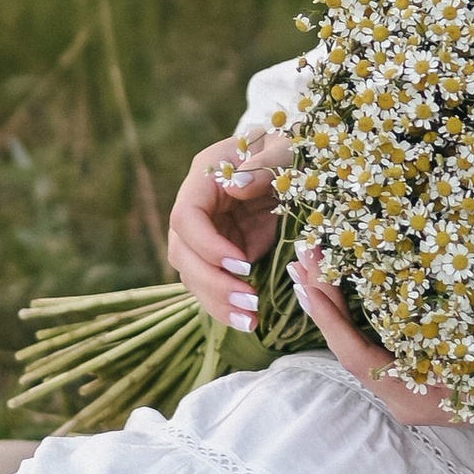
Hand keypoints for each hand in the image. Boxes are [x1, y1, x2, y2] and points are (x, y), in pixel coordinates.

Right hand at [167, 128, 293, 332]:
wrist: (290, 164)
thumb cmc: (286, 151)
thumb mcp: (283, 151)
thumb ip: (264, 163)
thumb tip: (235, 186)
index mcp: (204, 178)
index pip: (186, 217)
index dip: (207, 244)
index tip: (242, 262)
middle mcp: (195, 209)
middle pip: (183, 254)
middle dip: (213, 282)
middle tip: (250, 300)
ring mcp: (204, 235)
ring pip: (192, 276)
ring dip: (218, 302)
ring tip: (251, 321)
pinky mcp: (219, 257)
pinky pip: (211, 287)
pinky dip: (226, 307)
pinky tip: (248, 323)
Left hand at [290, 242, 457, 426]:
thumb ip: (449, 336)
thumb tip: (408, 292)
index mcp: (413, 397)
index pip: (357, 356)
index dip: (331, 319)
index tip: (309, 283)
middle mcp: (401, 399)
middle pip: (349, 348)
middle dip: (324, 302)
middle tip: (302, 257)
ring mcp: (404, 392)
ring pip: (357, 347)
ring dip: (335, 306)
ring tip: (309, 267)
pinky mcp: (410, 381)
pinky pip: (372, 348)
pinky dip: (354, 318)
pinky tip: (341, 292)